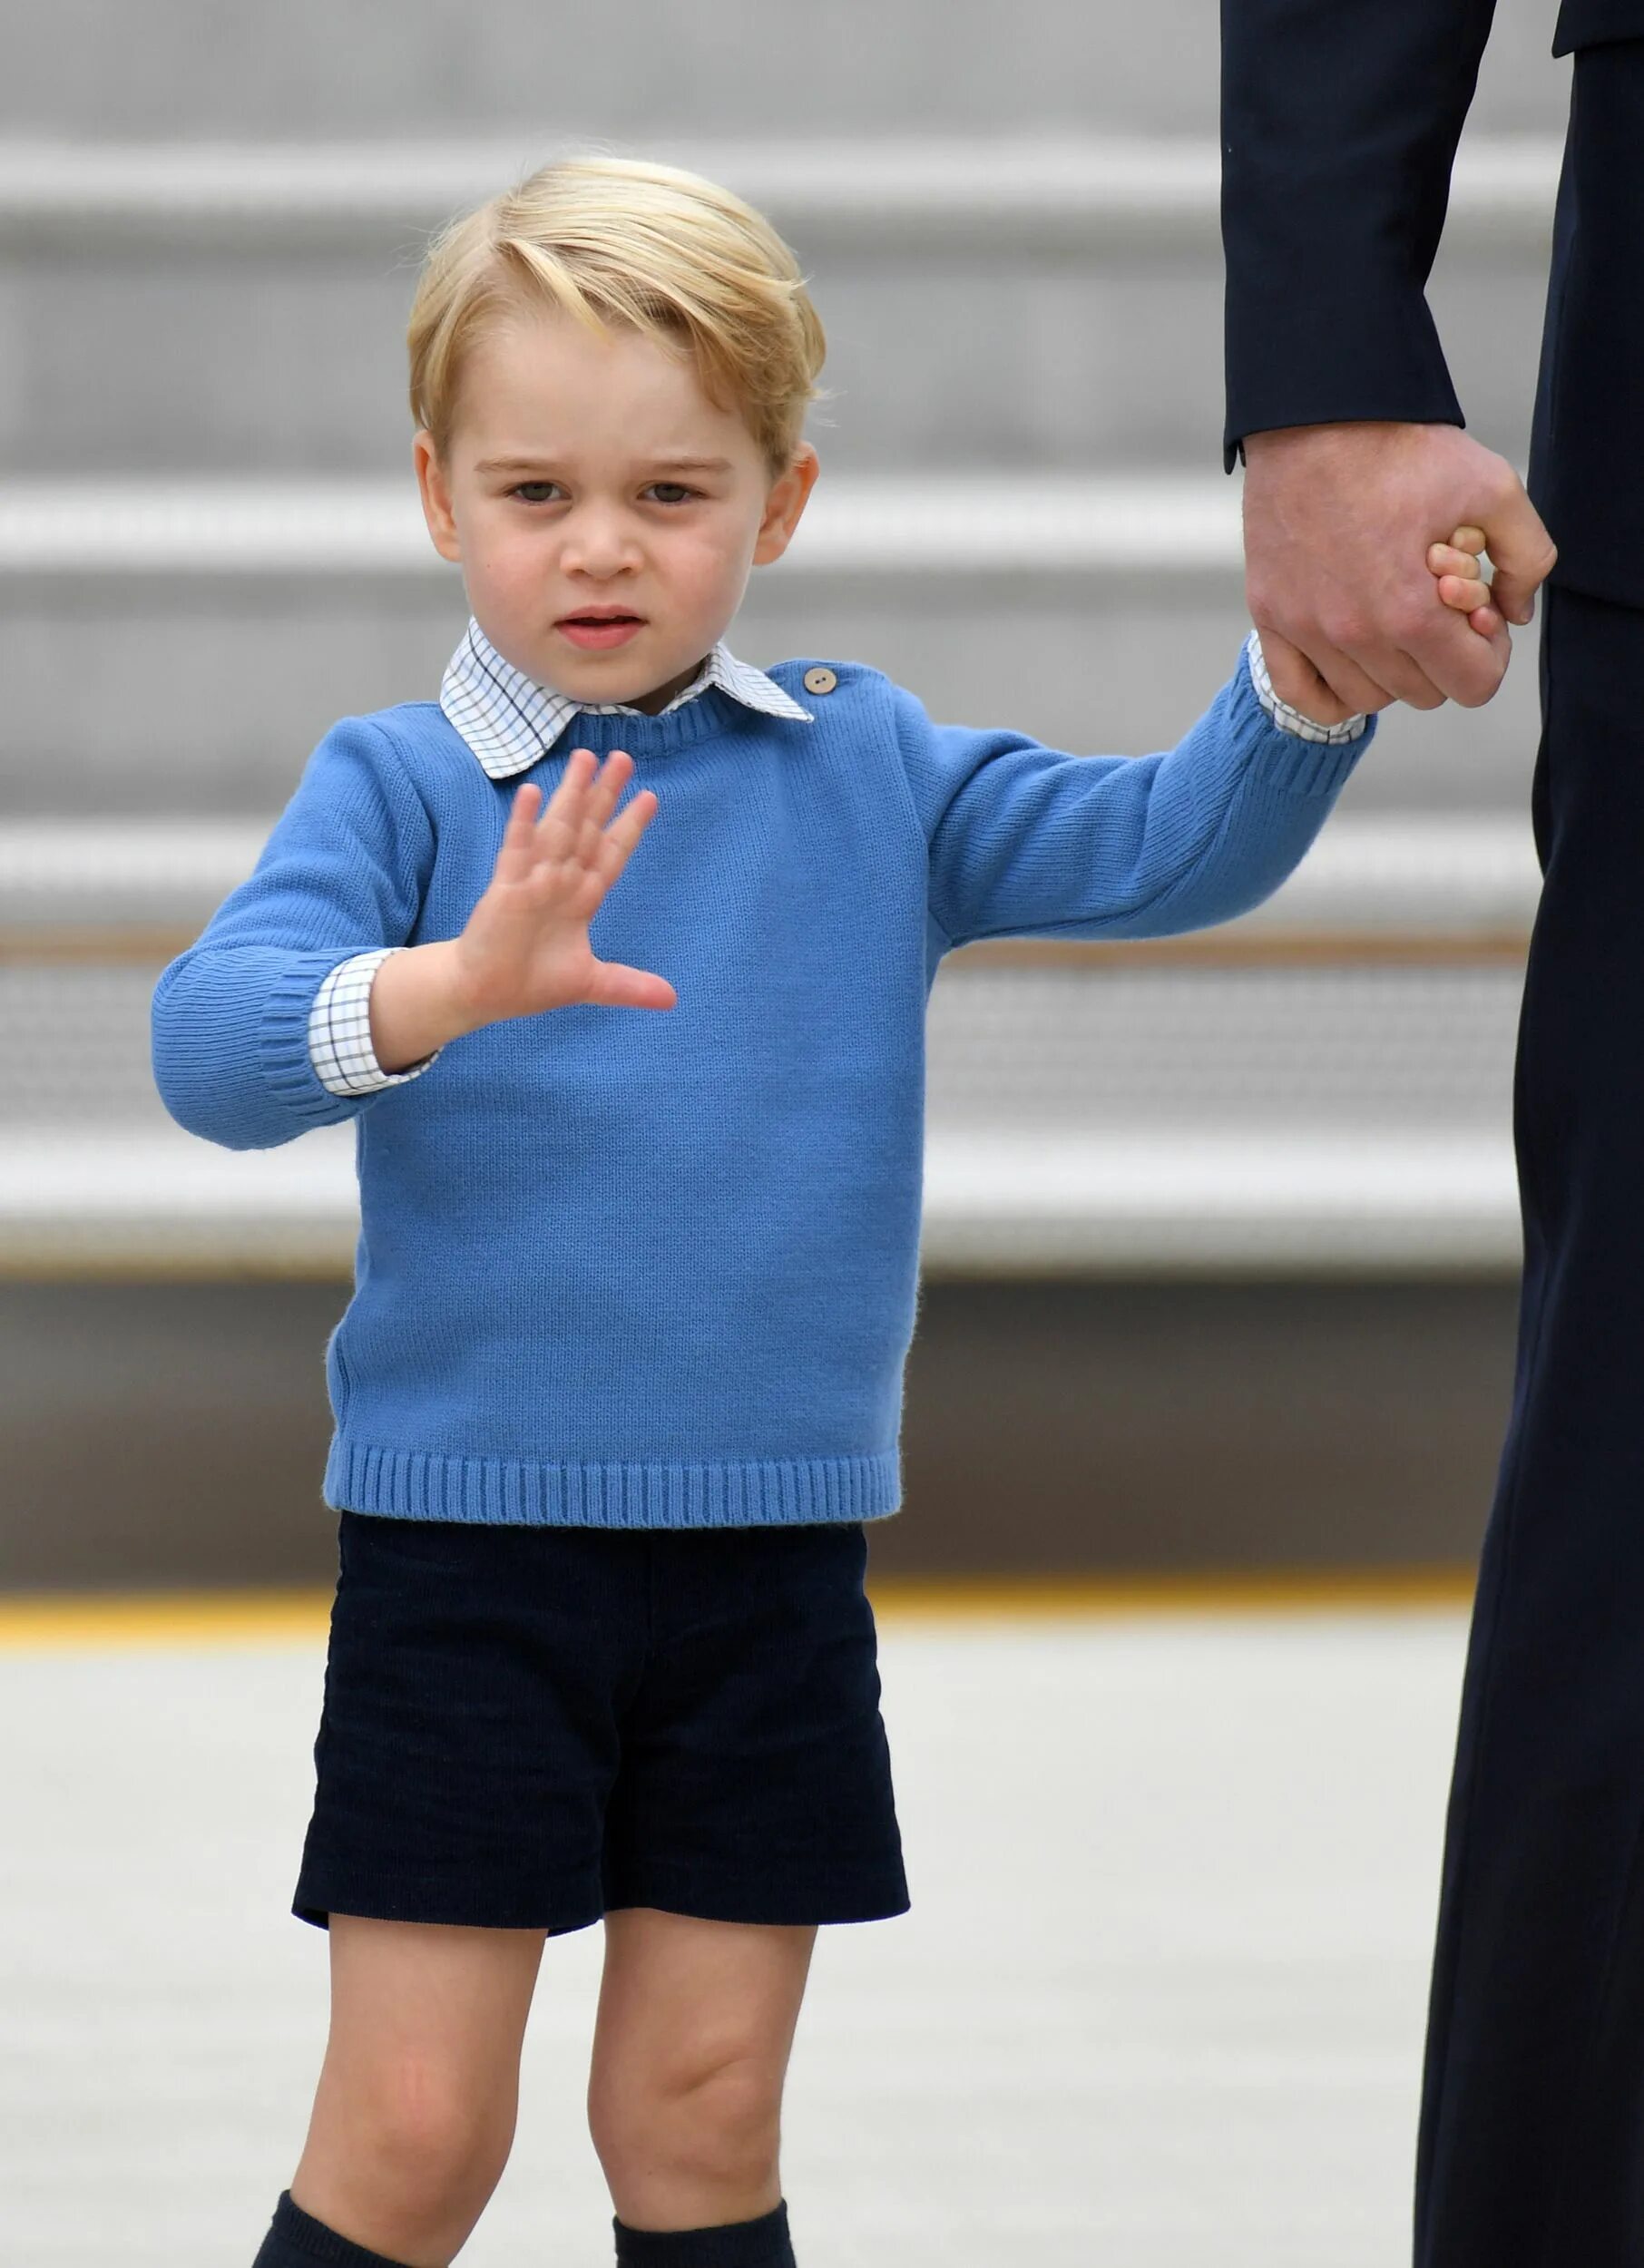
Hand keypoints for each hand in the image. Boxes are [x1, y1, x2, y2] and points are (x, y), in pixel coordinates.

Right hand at [450, 747, 675, 1024]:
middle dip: (605, 794)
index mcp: (583, 899)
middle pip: (588, 829)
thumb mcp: (591, 984)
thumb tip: (671, 1000)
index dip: (630, 826)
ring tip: (584, 759)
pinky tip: (534, 793)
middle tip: (623, 757)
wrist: (484, 994)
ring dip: (571, 795)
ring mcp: (533, 881)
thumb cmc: (532, 983)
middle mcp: (561, 882)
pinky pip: (517, 851)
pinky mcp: (506, 890)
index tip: (649, 798)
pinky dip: (524, 822)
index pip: (611, 853)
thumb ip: (629, 985)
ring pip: (557, 829)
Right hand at [1242, 421, 1556, 722]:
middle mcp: (1354, 634)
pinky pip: (1301, 693)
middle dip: (1444, 657)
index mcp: (1410, 613)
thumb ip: (1529, 557)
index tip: (1481, 620)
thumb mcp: (1494, 486)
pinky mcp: (1270, 616)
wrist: (1317, 415)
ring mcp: (1306, 630)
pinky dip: (1330, 692)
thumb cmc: (1401, 448)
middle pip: (1424, 693)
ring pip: (1369, 697)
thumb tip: (1514, 613)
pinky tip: (1352, 660)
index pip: (1472, 685)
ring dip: (1394, 670)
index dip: (1490, 656)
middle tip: (1440, 607)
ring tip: (1397, 619)